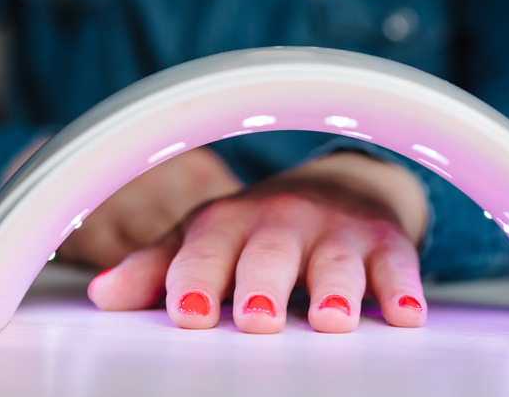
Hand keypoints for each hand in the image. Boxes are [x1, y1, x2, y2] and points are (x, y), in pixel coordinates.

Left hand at [87, 151, 428, 332]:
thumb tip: (102, 296)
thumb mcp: (204, 240)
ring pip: (335, 259)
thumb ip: (158, 268)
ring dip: (334, 289)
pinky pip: (396, 262)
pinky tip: (406, 313)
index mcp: (227, 224)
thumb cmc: (256, 228)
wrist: (331, 189)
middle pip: (268, 254)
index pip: (205, 253)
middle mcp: (280, 222)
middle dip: (261, 284)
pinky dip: (402, 286)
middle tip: (256, 319)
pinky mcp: (382, 240)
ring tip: (332, 320)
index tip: (186, 315)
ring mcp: (334, 230)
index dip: (194, 282)